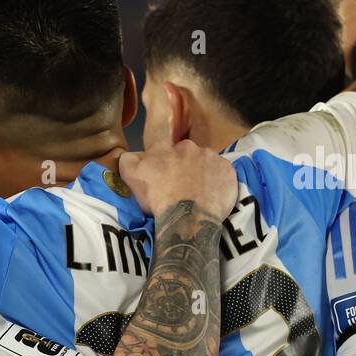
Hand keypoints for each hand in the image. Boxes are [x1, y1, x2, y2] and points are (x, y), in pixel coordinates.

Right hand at [119, 139, 238, 222]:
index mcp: (166, 148)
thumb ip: (127, 160)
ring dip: (202, 174)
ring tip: (197, 194)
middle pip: (187, 154)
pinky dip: (218, 183)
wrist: (187, 217)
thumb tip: (129, 153)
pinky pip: (223, 174)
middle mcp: (190, 147)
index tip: (164, 166)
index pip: (162, 138)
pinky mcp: (228, 171)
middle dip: (184, 166)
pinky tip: (211, 197)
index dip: (163, 152)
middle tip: (180, 186)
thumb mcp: (130, 177)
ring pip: (206, 163)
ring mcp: (211, 158)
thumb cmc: (158, 198)